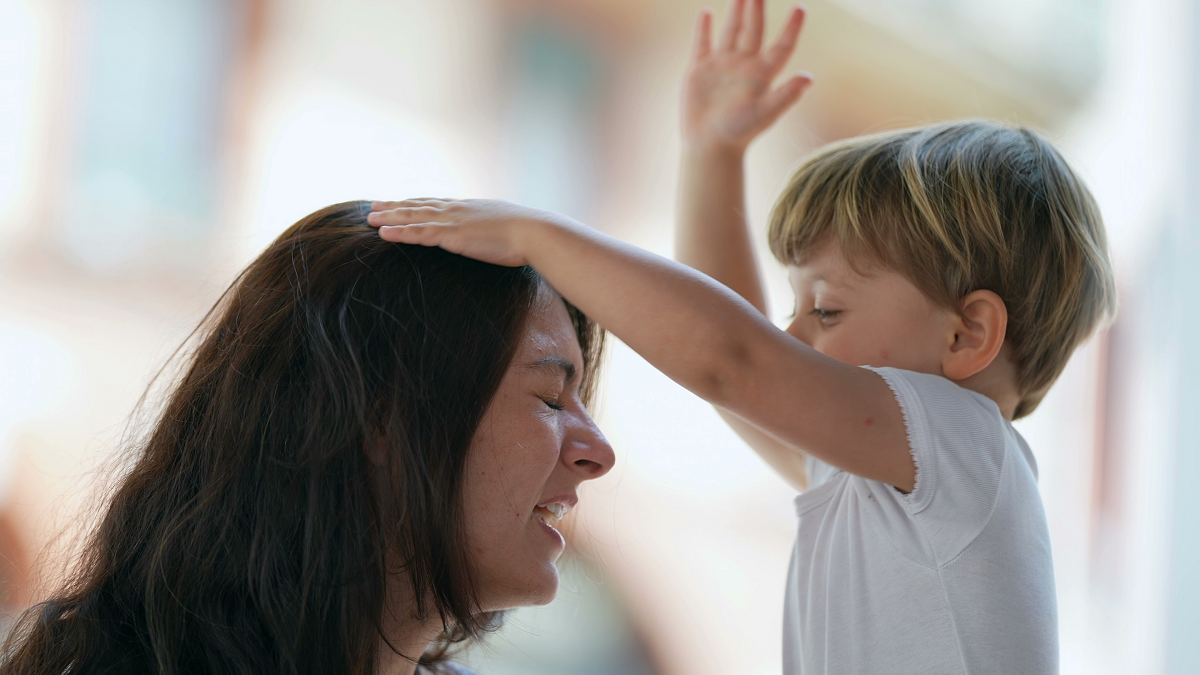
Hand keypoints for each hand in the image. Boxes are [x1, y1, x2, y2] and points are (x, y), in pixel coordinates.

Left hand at [368, 199, 560, 266]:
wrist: (535, 232)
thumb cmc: (528, 234)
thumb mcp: (508, 227)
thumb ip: (495, 228)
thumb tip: (497, 235)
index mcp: (469, 207)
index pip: (435, 203)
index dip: (414, 203)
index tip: (398, 202)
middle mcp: (457, 209)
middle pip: (418, 206)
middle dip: (394, 206)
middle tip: (373, 206)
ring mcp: (453, 221)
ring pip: (413, 217)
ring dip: (389, 217)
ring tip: (369, 218)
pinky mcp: (452, 235)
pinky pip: (419, 233)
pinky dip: (399, 232)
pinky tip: (383, 232)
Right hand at [682, 0, 811, 152]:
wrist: (709, 147)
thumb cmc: (739, 133)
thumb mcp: (765, 113)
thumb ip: (786, 94)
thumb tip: (809, 77)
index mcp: (763, 75)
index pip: (781, 45)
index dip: (791, 28)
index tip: (800, 8)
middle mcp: (744, 66)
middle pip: (754, 30)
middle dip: (757, 9)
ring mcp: (721, 66)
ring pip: (730, 31)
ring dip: (735, 12)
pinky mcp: (700, 70)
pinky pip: (702, 43)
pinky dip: (704, 28)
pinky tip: (706, 13)